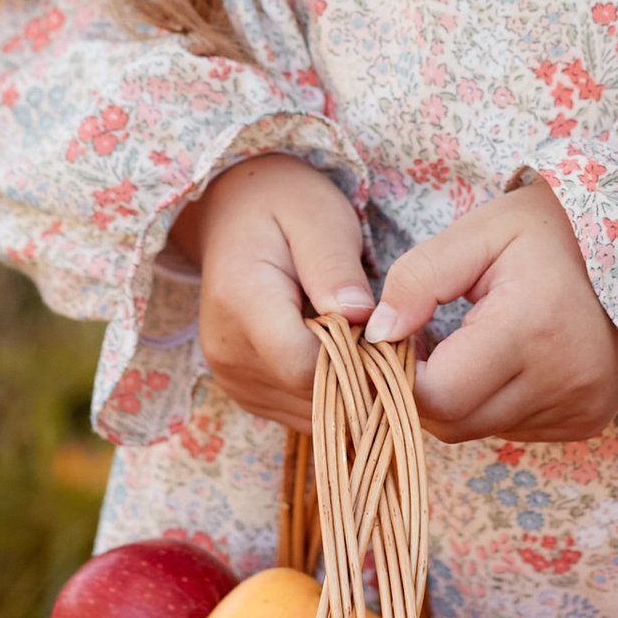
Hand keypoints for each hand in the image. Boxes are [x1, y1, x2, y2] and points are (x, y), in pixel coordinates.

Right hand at [173, 154, 371, 433]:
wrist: (237, 212)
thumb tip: (360, 317)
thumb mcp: (320, 220)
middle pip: (309, 394)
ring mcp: (231, 376)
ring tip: (363, 340)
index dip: (357, 360)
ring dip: (346, 388)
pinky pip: (299, 412)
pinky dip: (329, 393)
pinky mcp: (243, 390)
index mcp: (241, 302)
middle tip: (387, 337)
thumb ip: (335, 268)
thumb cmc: (287, 206)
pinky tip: (341, 354)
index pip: (305, 366)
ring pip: (308, 412)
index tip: (390, 334)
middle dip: (358, 375)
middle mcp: (226, 351)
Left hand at [364, 179, 617, 446]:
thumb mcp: (478, 232)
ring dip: (461, 396)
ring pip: (480, 430)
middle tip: (427, 337)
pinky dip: (494, 401)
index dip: (401, 372)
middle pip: (453, 423)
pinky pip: (513, 428)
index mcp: (531, 329)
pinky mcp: (588, 419)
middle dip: (424, 387)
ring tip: (472, 340)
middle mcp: (563, 381)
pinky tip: (507, 358)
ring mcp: (581, 407)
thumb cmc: (547, 229)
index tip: (398, 335)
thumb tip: (376, 336)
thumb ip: (418, 278)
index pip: (436, 395)